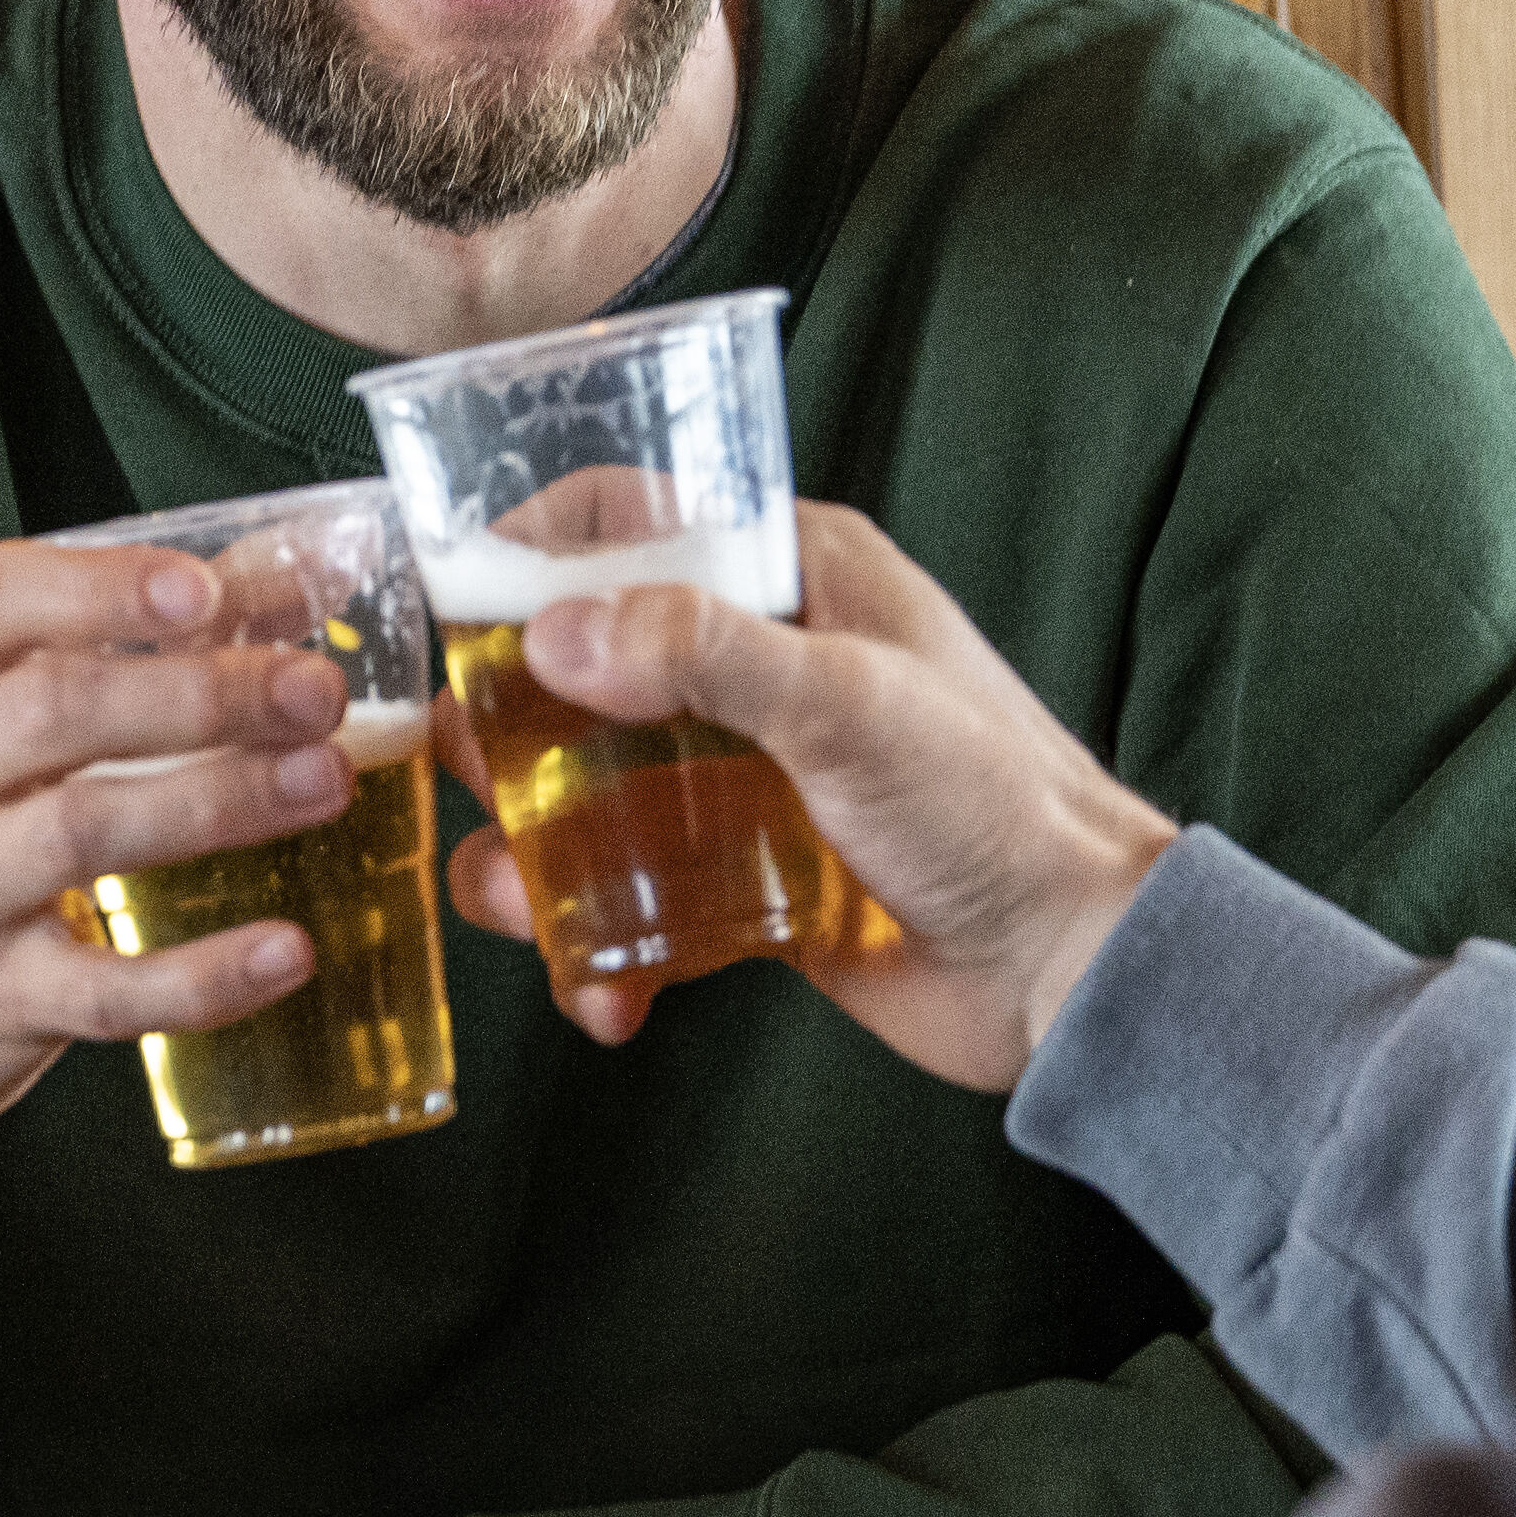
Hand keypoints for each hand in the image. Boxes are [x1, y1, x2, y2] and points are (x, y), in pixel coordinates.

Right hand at [0, 538, 355, 1163]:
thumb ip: (117, 648)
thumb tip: (291, 581)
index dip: (101, 587)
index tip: (206, 588)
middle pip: (56, 711)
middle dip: (200, 693)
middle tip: (315, 691)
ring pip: (82, 833)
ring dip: (218, 801)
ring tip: (324, 779)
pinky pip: (104, 989)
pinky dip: (202, 974)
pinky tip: (286, 949)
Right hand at [439, 502, 1171, 1090]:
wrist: (1071, 968)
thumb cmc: (996, 804)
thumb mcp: (849, 703)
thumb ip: (705, 652)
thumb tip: (556, 633)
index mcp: (794, 575)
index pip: (633, 518)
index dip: (530, 550)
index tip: (444, 600)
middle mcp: (760, 664)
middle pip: (582, 662)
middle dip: (500, 720)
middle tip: (453, 767)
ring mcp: (745, 778)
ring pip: (589, 790)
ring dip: (530, 848)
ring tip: (509, 899)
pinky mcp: (744, 883)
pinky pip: (633, 901)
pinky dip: (599, 949)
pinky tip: (607, 998)